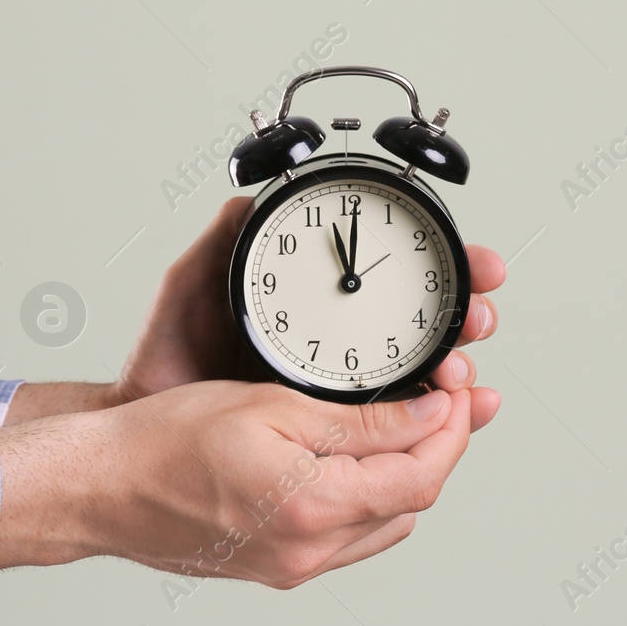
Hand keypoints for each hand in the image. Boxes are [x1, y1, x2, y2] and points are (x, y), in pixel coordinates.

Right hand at [0, 381, 472, 586]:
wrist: (102, 486)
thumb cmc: (165, 440)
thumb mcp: (270, 404)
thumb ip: (359, 418)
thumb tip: (427, 415)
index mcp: (316, 508)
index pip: (422, 475)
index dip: (453, 429)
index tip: (458, 389)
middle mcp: (311, 550)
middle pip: (412, 502)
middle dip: (439, 447)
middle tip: (445, 397)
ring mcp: (293, 565)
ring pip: (385, 523)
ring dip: (408, 474)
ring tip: (410, 422)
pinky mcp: (277, 565)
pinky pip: (349, 538)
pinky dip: (370, 497)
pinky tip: (361, 462)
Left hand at [114, 197, 506, 428]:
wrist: (148, 422)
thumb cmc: (169, 356)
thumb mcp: (192, 284)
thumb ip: (224, 236)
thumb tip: (254, 195)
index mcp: (319, 297)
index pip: (399, 269)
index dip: (447, 261)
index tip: (478, 263)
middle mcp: (343, 338)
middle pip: (429, 320)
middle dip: (470, 313)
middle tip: (479, 314)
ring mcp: (346, 386)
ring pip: (425, 374)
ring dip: (460, 366)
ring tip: (462, 367)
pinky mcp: (340, 430)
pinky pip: (400, 426)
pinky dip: (439, 422)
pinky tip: (460, 413)